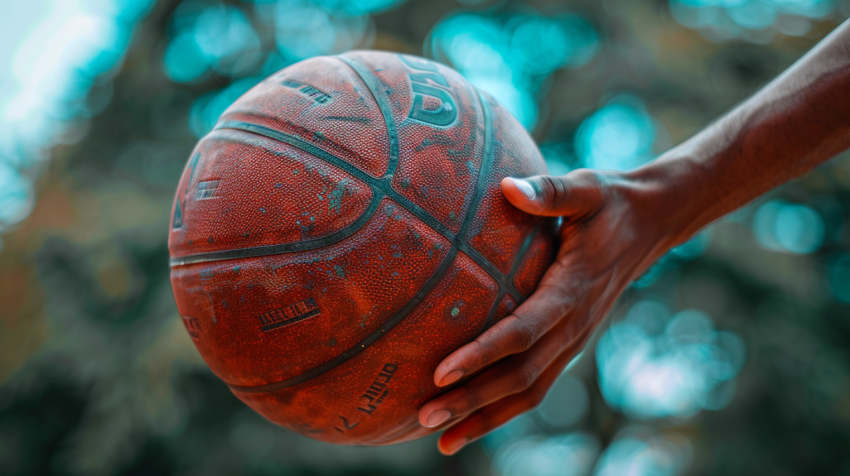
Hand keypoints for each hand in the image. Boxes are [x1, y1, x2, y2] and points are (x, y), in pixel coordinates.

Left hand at [418, 168, 677, 454]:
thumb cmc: (611, 203)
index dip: (483, 354)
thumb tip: (509, 187)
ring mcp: (574, 341)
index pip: (523, 331)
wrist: (652, 224)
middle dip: (473, 400)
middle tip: (425, 417)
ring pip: (529, 391)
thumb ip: (551, 191)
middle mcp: (574, 326)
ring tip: (442, 439)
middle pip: (521, 375)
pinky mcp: (569, 344)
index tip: (441, 371)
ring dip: (486, 417)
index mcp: (572, 291)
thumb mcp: (587, 188)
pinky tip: (470, 422)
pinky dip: (504, 410)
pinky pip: (536, 386)